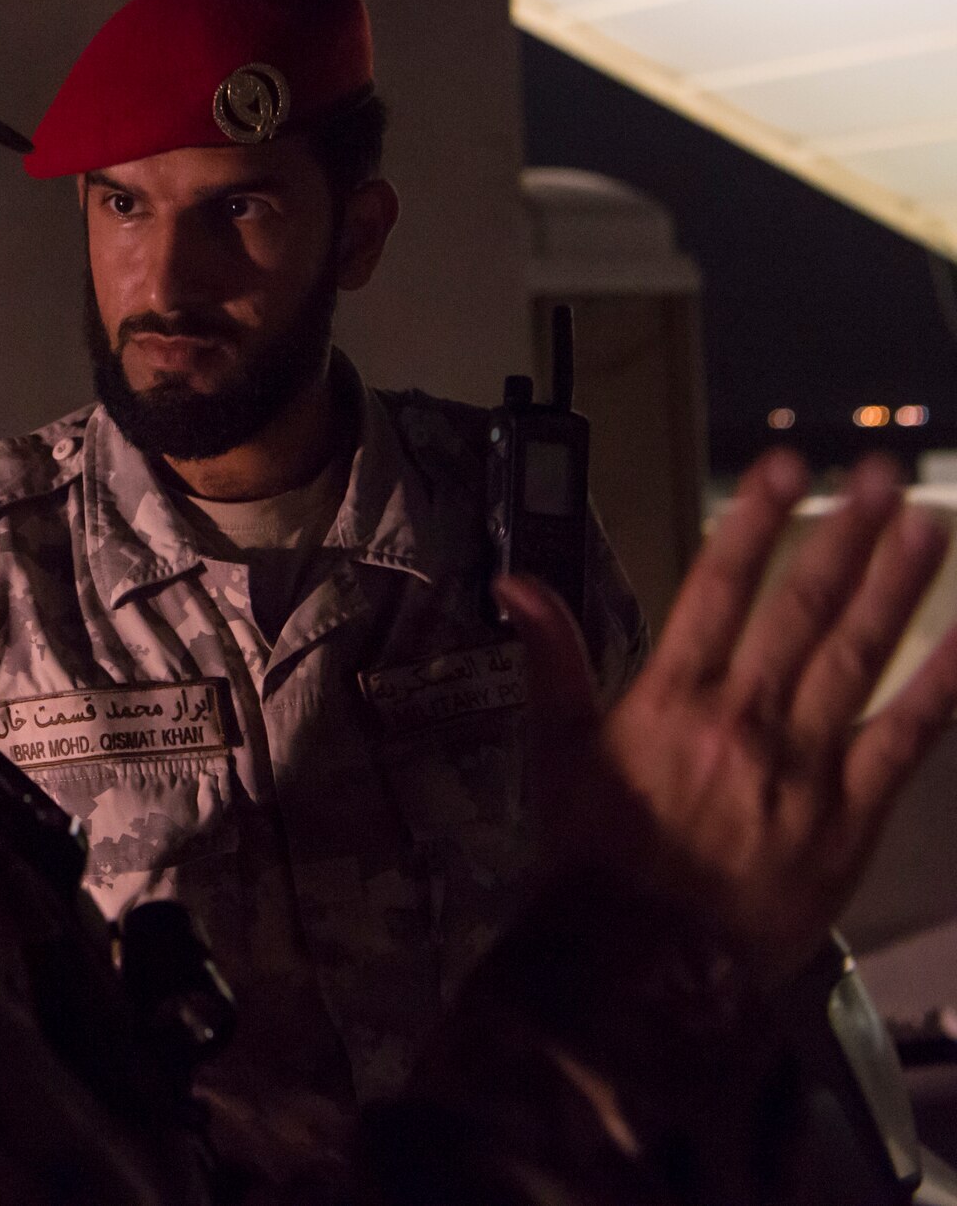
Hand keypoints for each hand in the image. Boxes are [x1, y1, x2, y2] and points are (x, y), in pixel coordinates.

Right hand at [497, 451, 956, 984]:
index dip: (752, 524)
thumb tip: (516, 583)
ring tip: (926, 522)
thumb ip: (551, 660)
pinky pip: (905, 738)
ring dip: (896, 586)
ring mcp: (805, 763)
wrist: (643, 963)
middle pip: (801, 609)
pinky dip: (939, 685)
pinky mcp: (852, 813)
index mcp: (670, 698)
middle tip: (878, 475)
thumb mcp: (555, 754)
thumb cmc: (594, 858)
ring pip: (858, 657)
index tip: (784, 466)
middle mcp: (743, 717)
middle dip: (842, 535)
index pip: (717, 590)